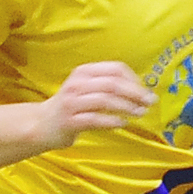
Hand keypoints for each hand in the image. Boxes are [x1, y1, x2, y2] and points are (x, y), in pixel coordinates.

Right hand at [32, 61, 151, 151]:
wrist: (42, 124)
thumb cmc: (72, 107)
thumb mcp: (88, 89)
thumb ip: (109, 87)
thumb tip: (142, 91)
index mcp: (84, 72)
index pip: (115, 69)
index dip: (134, 80)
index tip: (146, 92)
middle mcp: (77, 84)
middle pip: (112, 84)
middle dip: (135, 93)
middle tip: (150, 103)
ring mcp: (72, 102)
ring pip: (105, 100)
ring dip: (127, 107)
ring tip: (140, 113)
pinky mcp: (69, 120)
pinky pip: (95, 119)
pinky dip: (112, 121)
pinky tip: (123, 123)